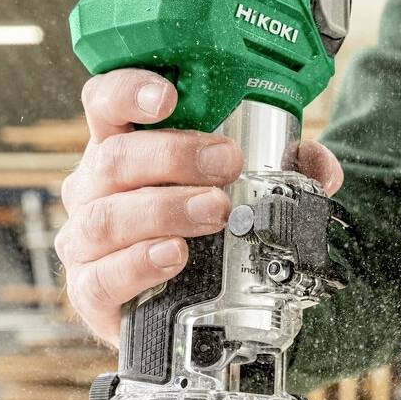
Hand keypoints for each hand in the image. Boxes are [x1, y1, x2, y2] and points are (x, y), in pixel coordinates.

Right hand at [55, 68, 343, 344]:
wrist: (178, 308)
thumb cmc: (195, 230)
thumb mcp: (235, 190)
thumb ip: (280, 171)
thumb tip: (315, 163)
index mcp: (121, 146)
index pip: (106, 103)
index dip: (129, 91)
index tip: (169, 97)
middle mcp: (94, 188)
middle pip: (115, 158)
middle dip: (174, 156)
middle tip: (227, 163)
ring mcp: (85, 240)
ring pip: (108, 216)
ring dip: (165, 209)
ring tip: (214, 211)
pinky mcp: (89, 291)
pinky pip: (101, 276)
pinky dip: (139, 264)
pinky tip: (173, 256)